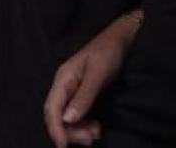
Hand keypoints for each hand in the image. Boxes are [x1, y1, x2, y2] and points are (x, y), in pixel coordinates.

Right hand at [43, 11, 142, 147]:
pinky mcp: (83, 94)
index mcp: (63, 78)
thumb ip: (84, 96)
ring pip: (68, 118)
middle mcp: (65, 86)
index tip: (63, 146)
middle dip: (70, 132)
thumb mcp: (98, 73)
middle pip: (58, 116)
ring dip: (78, 130)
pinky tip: (96, 128)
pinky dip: (84, 124)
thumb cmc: (109, 51)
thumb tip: (67, 119)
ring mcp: (74, 90)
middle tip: (90, 140)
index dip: (55, 129)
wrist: (123, 38)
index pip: (52, 109)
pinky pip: (78, 114)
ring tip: (96, 135)